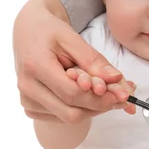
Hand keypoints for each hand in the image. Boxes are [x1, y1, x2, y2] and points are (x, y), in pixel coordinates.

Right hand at [13, 0, 134, 122]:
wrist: (28, 31)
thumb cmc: (50, 31)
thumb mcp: (73, 39)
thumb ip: (95, 61)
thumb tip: (117, 79)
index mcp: (35, 66)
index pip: (72, 94)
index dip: (100, 99)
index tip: (122, 96)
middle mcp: (27, 87)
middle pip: (71, 113)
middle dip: (100, 107)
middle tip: (120, 97)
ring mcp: (27, 100)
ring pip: (69, 118)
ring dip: (93, 108)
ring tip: (106, 92)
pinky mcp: (31, 107)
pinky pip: (61, 117)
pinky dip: (81, 109)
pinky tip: (88, 94)